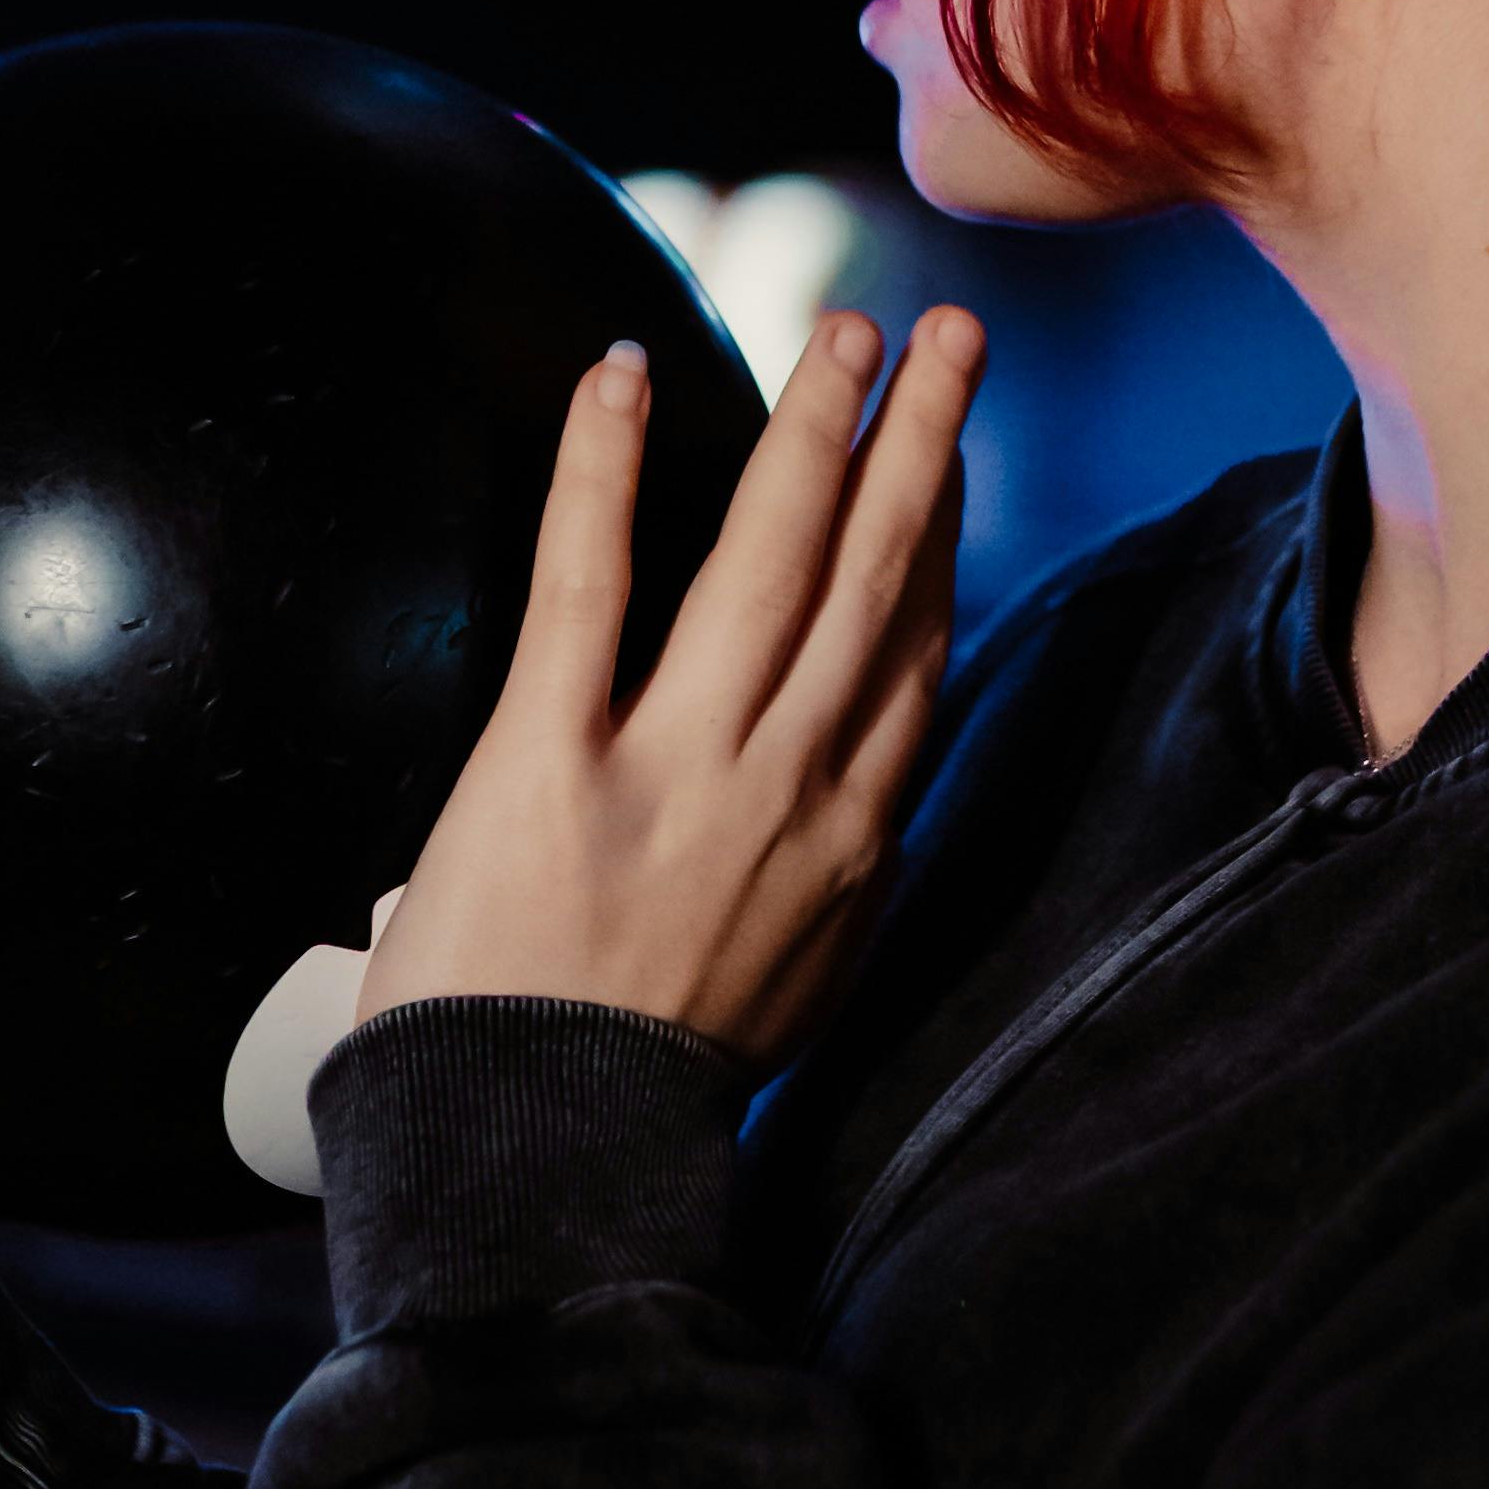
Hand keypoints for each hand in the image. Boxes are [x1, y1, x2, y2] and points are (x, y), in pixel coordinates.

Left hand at [359, 304, 981, 1064]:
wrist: (539, 1160)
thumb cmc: (644, 1087)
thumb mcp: (789, 987)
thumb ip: (827, 879)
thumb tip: (852, 813)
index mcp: (848, 844)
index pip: (914, 658)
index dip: (940, 541)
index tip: (949, 454)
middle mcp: (788, 788)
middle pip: (877, 581)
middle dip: (920, 442)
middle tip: (949, 333)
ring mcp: (678, 768)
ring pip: (773, 561)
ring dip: (818, 426)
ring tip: (849, 327)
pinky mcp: (551, 760)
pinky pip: (589, 583)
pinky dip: (604, 469)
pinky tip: (623, 375)